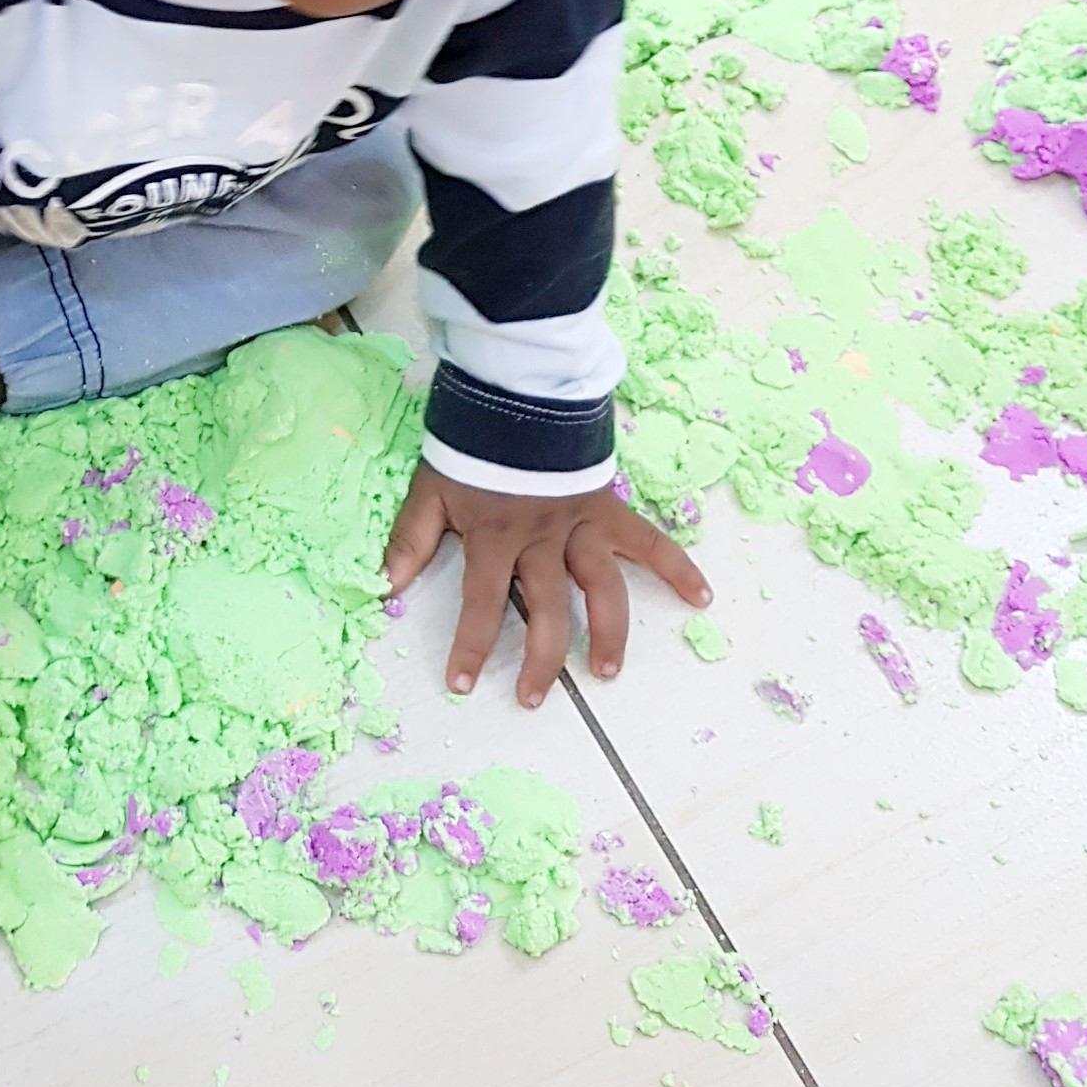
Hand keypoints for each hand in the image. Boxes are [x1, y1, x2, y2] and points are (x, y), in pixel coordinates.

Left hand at [383, 463, 709, 705]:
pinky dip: (677, 566)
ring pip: (602, 588)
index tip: (461, 684)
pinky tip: (700, 596)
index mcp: (494, 537)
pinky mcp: (609, 507)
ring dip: (608, 634)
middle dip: (542, 660)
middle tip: (534, 698)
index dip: (470, 647)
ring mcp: (581, 525)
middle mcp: (542, 539)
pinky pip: (649, 540)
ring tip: (606, 672)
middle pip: (548, 610)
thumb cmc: (471, 442)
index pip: (480, 604)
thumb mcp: (429, 488)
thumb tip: (386, 589)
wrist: (515, 388)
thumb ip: (410, 540)